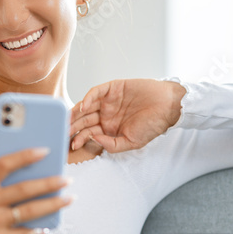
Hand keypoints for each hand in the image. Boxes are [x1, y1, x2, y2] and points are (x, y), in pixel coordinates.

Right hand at [0, 146, 73, 233]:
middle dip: (49, 183)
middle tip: (67, 180)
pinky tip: (49, 225)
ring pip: (29, 211)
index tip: (45, 151)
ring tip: (69, 198)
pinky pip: (25, 233)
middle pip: (23, 189)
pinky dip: (38, 229)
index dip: (24, 156)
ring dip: (53, 204)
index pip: (3, 164)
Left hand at [69, 79, 186, 152]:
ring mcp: (109, 101)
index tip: (72, 145)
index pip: (89, 133)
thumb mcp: (132, 142)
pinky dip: (89, 98)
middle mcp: (106, 114)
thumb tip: (94, 140)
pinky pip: (97, 92)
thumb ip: (112, 145)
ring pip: (86, 106)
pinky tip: (84, 107)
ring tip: (68, 121)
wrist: (168, 106)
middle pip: (84, 120)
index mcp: (109, 128)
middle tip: (63, 132)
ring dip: (76, 113)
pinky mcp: (113, 88)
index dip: (79, 139)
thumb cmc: (153, 125)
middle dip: (73, 127)